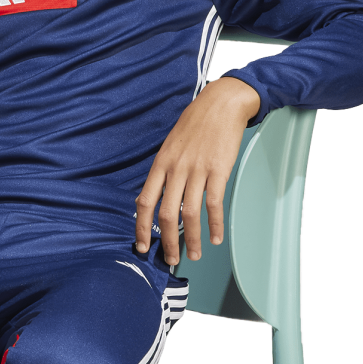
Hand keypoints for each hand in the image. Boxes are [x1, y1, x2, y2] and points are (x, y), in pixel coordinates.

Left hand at [135, 76, 260, 264]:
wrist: (221, 103)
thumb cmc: (196, 125)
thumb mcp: (171, 146)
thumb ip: (165, 171)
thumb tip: (159, 197)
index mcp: (160, 164)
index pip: (144, 202)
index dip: (141, 228)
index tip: (142, 246)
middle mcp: (175, 169)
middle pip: (165, 214)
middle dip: (166, 242)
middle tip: (170, 259)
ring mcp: (197, 170)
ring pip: (189, 214)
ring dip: (191, 240)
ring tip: (196, 254)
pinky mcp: (218, 170)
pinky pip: (214, 204)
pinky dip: (215, 225)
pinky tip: (216, 237)